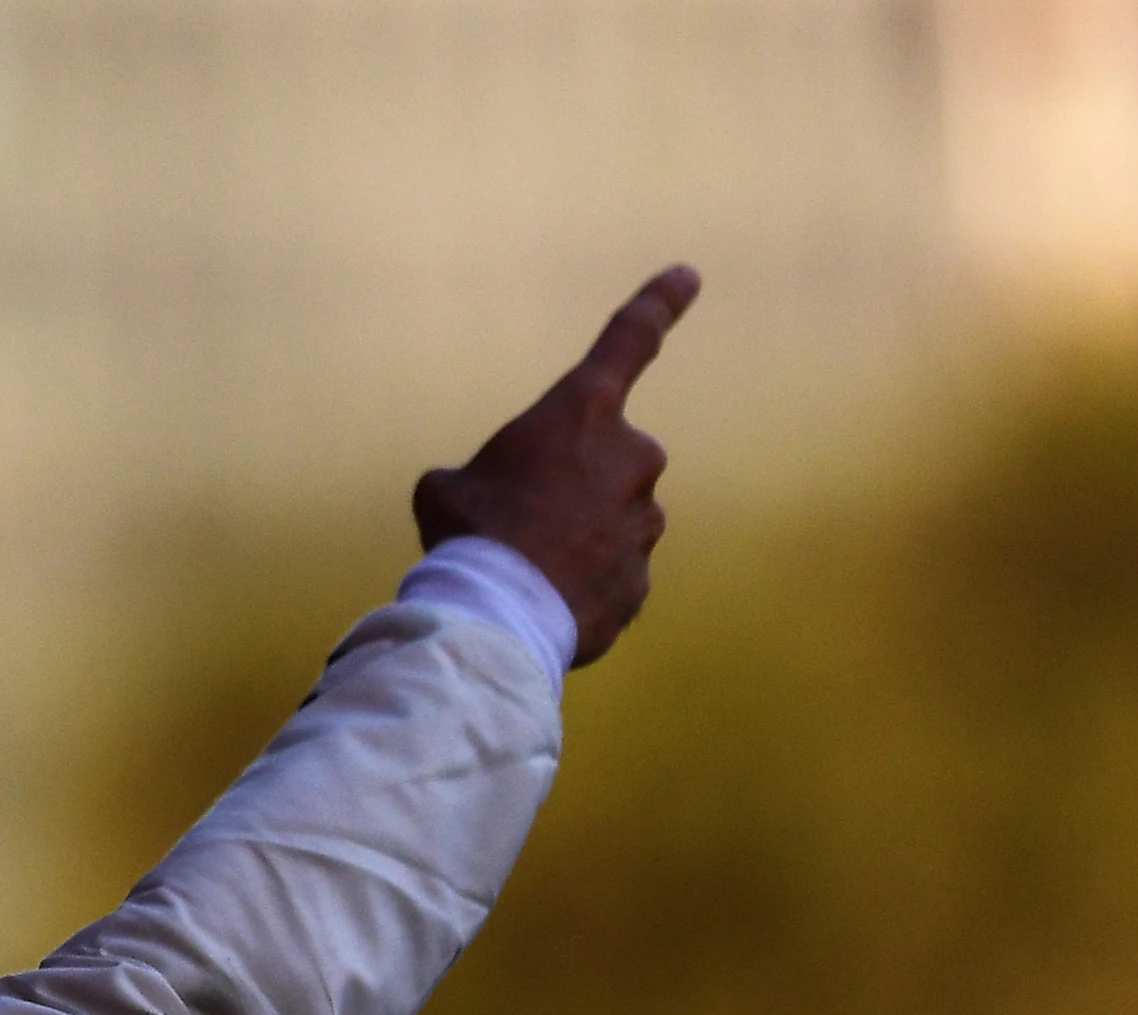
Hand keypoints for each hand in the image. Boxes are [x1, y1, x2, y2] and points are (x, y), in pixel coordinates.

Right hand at [412, 265, 699, 668]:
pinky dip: (583, 583)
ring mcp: (643, 523)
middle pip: (611, 459)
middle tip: (526, 518)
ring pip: (614, 521)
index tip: (688, 276)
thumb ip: (484, 476)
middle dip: (578, 482)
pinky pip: (611, 574)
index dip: (658, 303)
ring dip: (580, 537)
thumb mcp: (449, 486)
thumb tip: (484, 497)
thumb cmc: (470, 533)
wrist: (498, 615)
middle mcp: (630, 458)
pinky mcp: (640, 581)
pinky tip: (544, 600)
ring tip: (528, 568)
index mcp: (582, 413)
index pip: (628, 341)